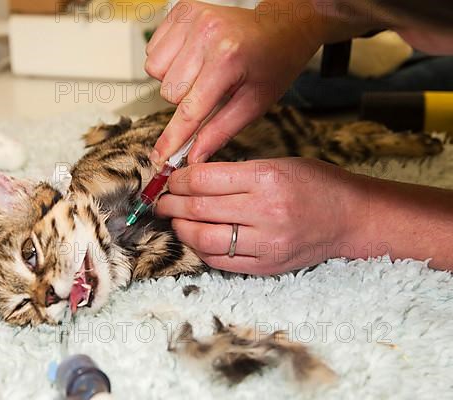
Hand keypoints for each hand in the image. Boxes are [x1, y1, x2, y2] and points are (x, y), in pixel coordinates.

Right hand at [146, 0, 326, 165]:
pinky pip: (153, 51)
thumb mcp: (254, 103)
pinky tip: (191, 58)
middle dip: (185, 100)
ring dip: (174, 80)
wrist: (280, 26)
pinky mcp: (180, 10)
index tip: (160, 157)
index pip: (190, 110)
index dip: (173, 138)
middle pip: (169, 93)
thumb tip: (194, 156)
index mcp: (228, 57)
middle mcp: (206, 33)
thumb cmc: (272, 62)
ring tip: (200, 72)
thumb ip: (220, 131)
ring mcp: (191, 18)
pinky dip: (168, 61)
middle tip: (210, 90)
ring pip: (155, 72)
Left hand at [155, 158, 356, 273]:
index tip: (171, 179)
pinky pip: (220, 261)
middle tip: (161, 200)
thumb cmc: (316, 185)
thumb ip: (236, 173)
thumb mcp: (278, 164)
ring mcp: (266, 243)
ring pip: (203, 239)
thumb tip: (192, 180)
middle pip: (198, 208)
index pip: (204, 179)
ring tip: (174, 219)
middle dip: (170, 203)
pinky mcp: (267, 265)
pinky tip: (195, 238)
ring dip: (180, 228)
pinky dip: (200, 249)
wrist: (352, 218)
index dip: (178, 180)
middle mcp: (265, 211)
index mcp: (266, 178)